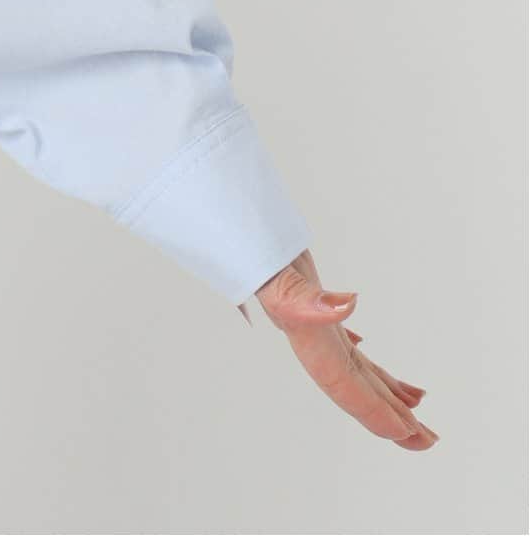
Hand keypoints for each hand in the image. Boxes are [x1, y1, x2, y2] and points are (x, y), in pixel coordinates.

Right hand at [255, 249, 437, 449]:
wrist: (231, 219)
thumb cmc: (248, 244)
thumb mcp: (273, 269)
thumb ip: (301, 295)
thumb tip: (346, 307)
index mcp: (301, 332)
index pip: (343, 383)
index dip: (374, 411)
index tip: (408, 431)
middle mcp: (307, 333)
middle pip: (352, 385)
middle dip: (388, 415)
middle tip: (427, 439)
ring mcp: (310, 319)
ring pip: (352, 366)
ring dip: (382, 391)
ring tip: (415, 410)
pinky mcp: (312, 300)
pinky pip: (344, 341)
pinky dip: (363, 357)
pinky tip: (371, 362)